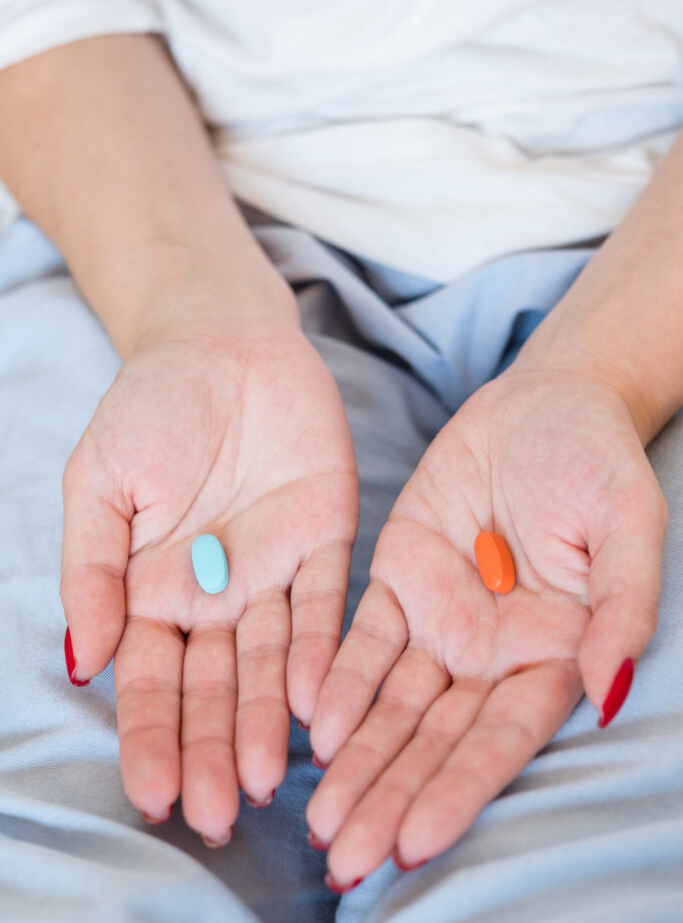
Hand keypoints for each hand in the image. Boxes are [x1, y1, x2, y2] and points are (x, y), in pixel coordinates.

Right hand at [60, 316, 357, 842]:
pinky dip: (319, 652)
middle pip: (215, 688)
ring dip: (269, 722)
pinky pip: (324, 606)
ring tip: (269, 782)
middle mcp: (217, 595)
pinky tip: (317, 703)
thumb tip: (83, 662)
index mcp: (155, 589)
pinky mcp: (326, 540)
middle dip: (215, 750)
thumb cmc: (151, 406)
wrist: (222, 342)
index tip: (155, 795)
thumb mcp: (100, 482)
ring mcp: (274, 572)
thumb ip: (92, 570)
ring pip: (271, 663)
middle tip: (220, 815)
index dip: (152, 737)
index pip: (152, 679)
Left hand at [306, 368, 666, 885]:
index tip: (416, 842)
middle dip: (391, 797)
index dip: (460, 789)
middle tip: (345, 858)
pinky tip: (310, 725)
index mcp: (552, 651)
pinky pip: (362, 640)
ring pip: (392, 705)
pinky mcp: (398, 578)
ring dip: (356, 761)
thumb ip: (621, 603)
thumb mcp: (626, 522)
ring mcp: (440, 618)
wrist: (543, 401)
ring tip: (318, 819)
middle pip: (436, 738)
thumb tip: (602, 687)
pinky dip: (337, 683)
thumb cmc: (595, 460)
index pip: (502, 737)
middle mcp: (491, 651)